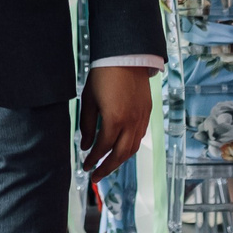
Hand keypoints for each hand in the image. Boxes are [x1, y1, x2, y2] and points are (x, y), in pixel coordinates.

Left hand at [79, 65, 153, 181]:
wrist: (126, 56)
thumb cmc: (103, 75)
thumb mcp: (88, 100)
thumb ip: (87, 125)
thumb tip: (85, 145)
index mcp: (114, 120)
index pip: (103, 148)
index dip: (93, 160)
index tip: (85, 166)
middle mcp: (131, 122)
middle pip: (120, 155)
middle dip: (107, 168)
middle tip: (95, 177)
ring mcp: (141, 118)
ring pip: (133, 148)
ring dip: (120, 161)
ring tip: (108, 166)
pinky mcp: (147, 113)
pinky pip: (140, 137)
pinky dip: (130, 147)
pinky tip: (121, 150)